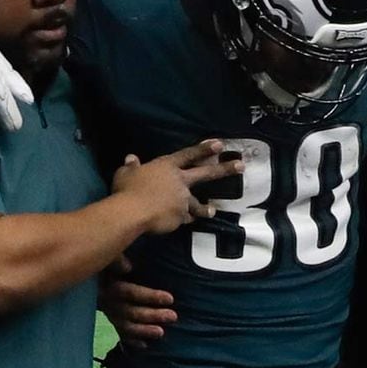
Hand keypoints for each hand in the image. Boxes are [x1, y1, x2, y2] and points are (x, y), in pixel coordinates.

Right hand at [99, 255, 175, 349]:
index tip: (170, 299)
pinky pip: (120, 333)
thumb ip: (116, 259)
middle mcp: (106, 300)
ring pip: (125, 325)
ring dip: (143, 330)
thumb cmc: (108, 260)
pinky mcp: (111, 319)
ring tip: (161, 332)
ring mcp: (108, 312)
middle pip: (129, 311)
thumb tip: (127, 266)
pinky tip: (145, 345)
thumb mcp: (109, 256)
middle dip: (151, 315)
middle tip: (173, 316)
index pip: (129, 292)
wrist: (90, 270)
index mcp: (107, 283)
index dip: (149, 297)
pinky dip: (132, 340)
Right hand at [111, 139, 243, 234]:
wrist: (132, 212)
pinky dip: (185, 220)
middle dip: (225, 169)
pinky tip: (185, 223)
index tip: (220, 144)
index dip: (204, 149)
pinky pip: (185, 219)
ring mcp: (182, 200)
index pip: (188, 154)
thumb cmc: (127, 189)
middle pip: (206, 174)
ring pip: (198, 204)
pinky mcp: (181, 217)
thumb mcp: (125, 173)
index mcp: (167, 166)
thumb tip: (131, 159)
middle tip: (241, 166)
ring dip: (206, 208)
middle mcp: (180, 181)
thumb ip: (131, 166)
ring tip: (213, 211)